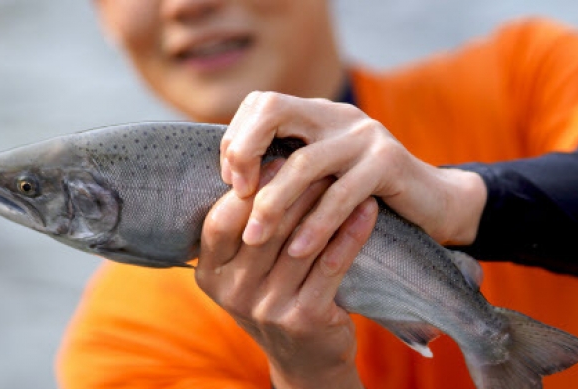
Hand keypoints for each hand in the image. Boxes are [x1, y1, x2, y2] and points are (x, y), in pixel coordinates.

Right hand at [195, 160, 376, 388]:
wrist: (305, 359)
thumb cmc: (275, 296)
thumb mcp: (247, 268)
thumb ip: (246, 228)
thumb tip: (263, 159)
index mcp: (210, 274)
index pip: (221, 220)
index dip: (250, 188)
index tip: (279, 158)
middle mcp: (233, 293)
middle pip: (265, 226)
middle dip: (295, 187)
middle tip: (321, 156)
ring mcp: (266, 308)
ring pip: (301, 241)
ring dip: (328, 203)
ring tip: (347, 174)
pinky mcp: (304, 318)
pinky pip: (331, 264)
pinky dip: (351, 233)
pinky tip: (367, 209)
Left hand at [220, 91, 486, 250]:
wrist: (432, 203)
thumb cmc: (362, 199)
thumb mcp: (319, 178)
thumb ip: (284, 170)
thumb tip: (229, 188)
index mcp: (316, 114)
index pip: (263, 103)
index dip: (238, 138)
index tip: (231, 182)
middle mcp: (338, 116)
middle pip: (275, 109)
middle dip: (245, 152)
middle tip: (237, 197)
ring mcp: (365, 136)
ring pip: (305, 162)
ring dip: (274, 203)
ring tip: (255, 239)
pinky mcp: (388, 163)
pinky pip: (342, 195)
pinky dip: (316, 225)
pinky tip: (298, 250)